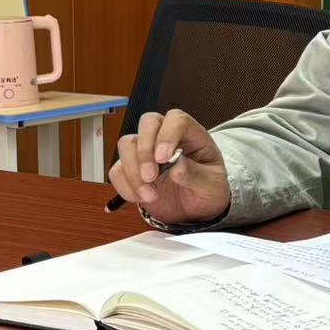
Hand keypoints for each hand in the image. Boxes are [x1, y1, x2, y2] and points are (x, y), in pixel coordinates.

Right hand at [108, 109, 230, 227]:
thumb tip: (177, 166)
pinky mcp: (132, 168)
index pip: (177, 119)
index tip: (164, 159)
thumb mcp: (211, 186)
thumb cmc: (208, 190)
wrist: (196, 210)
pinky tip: (141, 197)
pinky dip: (125, 185)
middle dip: (145, 150)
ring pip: (127, 144)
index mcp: (192, 135)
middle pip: (148, 123)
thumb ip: (196, 175)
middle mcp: (167, 137)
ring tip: (149, 195)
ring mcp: (147, 151)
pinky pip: (117, 170)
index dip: (167, 135)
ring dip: (133, 171)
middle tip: (150, 177)